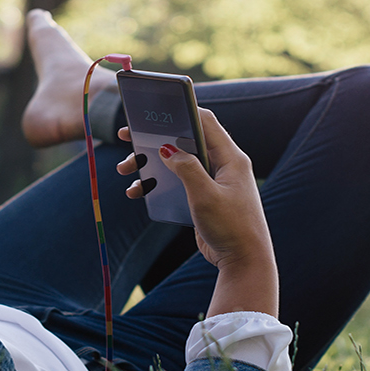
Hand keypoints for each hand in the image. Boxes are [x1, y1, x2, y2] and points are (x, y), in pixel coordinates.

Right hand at [116, 109, 277, 317]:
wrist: (243, 263)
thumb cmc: (231, 228)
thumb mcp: (206, 196)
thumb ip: (187, 168)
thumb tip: (167, 148)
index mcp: (231, 158)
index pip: (205, 122)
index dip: (181, 110)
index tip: (155, 107)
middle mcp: (223, 165)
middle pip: (185, 140)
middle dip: (155, 139)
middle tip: (127, 135)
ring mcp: (213, 181)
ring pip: (176, 162)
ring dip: (151, 164)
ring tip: (125, 170)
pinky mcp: (203, 197)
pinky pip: (176, 182)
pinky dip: (157, 183)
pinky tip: (138, 191)